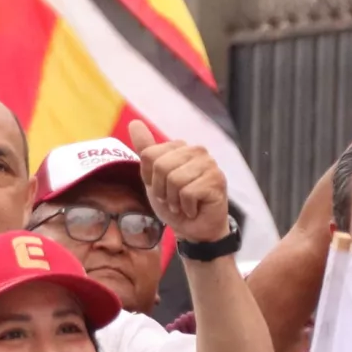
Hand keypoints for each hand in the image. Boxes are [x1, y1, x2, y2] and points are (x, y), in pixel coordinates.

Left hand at [129, 121, 232, 245]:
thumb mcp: (152, 176)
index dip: (149, 177)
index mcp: (180, 147)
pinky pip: (188, 192)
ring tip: (182, 203)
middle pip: (161, 166)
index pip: (148, 154)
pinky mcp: (217, 180)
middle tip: (171, 198)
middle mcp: (197, 151)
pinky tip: (193, 208)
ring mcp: (210, 164)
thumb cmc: (173, 201)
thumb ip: (145, 150)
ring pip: (174, 179)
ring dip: (173, 199)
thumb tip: (134, 122)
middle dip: (161, 189)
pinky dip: (186, 207)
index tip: (160, 187)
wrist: (193, 228)